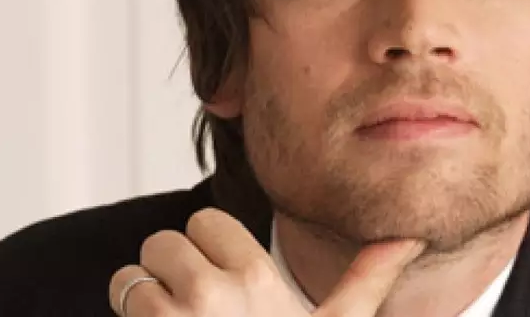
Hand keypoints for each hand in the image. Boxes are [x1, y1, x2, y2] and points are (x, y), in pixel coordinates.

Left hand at [109, 208, 424, 316]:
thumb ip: (367, 279)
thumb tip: (410, 237)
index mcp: (255, 278)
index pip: (204, 221)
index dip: (210, 249)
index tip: (225, 281)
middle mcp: (208, 293)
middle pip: (161, 242)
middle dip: (170, 270)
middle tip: (196, 309)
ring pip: (130, 279)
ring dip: (143, 300)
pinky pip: (118, 309)